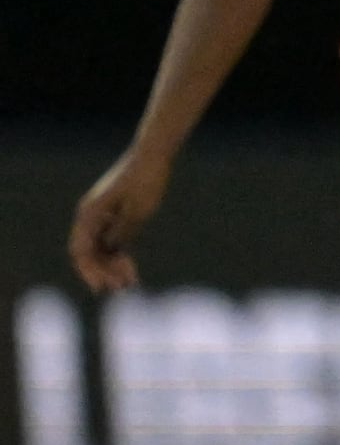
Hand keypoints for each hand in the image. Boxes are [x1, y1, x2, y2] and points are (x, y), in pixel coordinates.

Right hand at [66, 149, 166, 292]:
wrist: (154, 156)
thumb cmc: (146, 180)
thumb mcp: (137, 210)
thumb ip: (121, 232)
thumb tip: (109, 252)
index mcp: (89, 214)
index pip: (81, 250)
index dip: (90, 271)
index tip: (103, 287)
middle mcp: (91, 216)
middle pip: (89, 253)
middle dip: (103, 272)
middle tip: (121, 288)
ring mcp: (101, 217)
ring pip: (100, 249)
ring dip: (111, 267)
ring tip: (128, 284)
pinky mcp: (114, 216)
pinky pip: (111, 242)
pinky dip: (119, 256)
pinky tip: (130, 270)